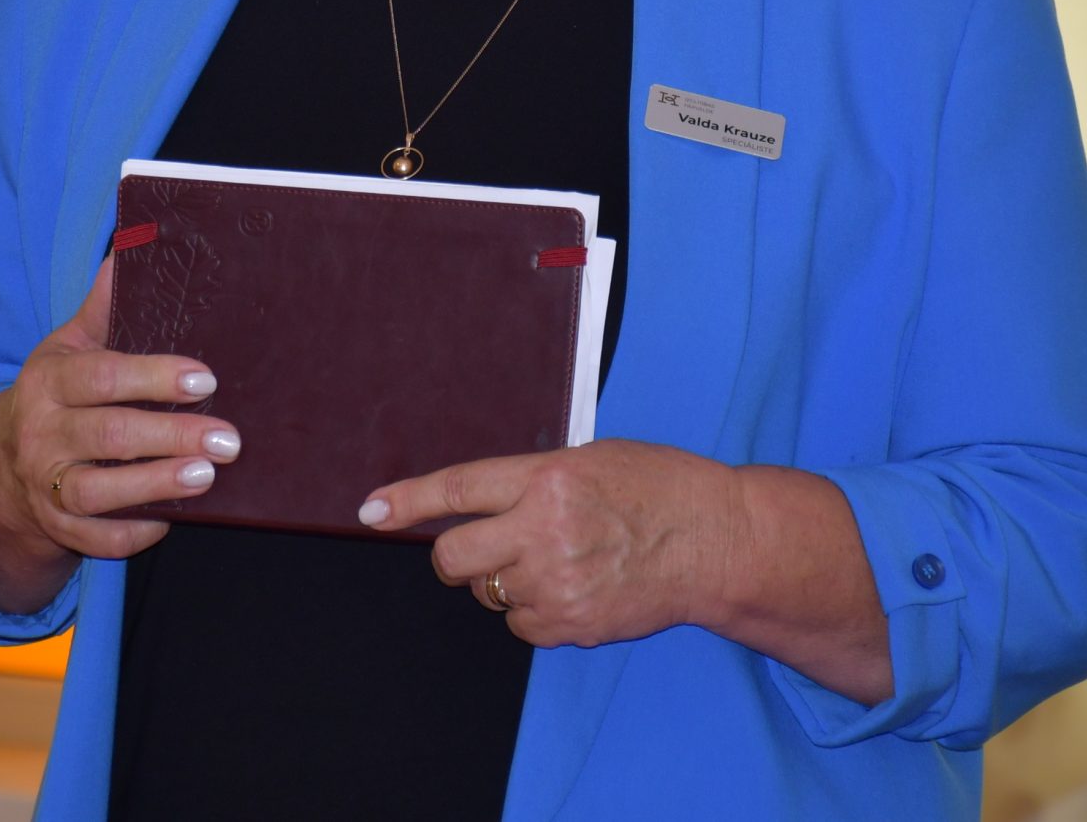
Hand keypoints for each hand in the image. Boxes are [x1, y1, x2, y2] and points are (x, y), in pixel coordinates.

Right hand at [0, 258, 239, 610]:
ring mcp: (45, 485)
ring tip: (206, 476)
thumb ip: (102, 307)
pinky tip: (170, 520)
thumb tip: (132, 247)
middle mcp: (41, 434)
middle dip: (170, 436)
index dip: (153, 376)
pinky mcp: (56, 528)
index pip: (101, 377)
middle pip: (108, 436)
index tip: (204, 378)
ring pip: (98, 492)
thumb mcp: (67, 347)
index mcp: (48, 381)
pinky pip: (94, 539)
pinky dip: (131, 533)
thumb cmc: (54, 395)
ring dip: (154, 485)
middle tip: (227, 438)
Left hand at [358, 440, 746, 647]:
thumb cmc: (658, 489)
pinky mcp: (573, 623)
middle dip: (457, 558)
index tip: (370, 512)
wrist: (716, 542)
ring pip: (489, 594)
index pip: (459, 490)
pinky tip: (573, 589)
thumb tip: (477, 506)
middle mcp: (544, 529)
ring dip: (508, 581)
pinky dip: (534, 612)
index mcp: (547, 478)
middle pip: (455, 558)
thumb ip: (531, 482)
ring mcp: (557, 582)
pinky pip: (520, 625)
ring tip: (561, 560)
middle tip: (486, 550)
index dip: (407, 501)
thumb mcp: (590, 461)